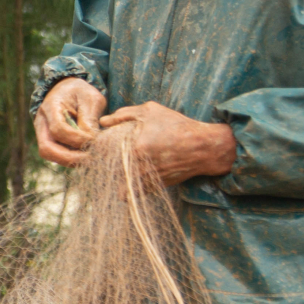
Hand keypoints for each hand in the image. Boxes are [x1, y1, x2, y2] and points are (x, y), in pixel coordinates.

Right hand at [33, 79, 107, 166]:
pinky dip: (71, 159)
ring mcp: (42, 133)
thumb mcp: (90, 98)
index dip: (77, 138)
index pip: (58, 129)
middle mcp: (42, 122)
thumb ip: (90, 118)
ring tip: (90, 158)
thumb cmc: (81, 93)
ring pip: (49, 155)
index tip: (94, 139)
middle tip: (90, 158)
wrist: (68, 89)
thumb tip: (90, 140)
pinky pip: (56, 155)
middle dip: (69, 158)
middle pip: (46, 148)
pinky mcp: (49, 141)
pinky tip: (86, 155)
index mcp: (50, 106)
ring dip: (70, 160)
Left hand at [96, 101, 236, 185]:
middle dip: (106, 163)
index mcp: (136, 145)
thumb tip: (103, 122)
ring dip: (116, 177)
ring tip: (115, 170)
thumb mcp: (150, 111)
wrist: (203, 148)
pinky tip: (126, 182)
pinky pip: (134, 192)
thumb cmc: (177, 125)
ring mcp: (147, 177)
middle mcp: (140, 164)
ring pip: (121, 183)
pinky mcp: (155, 186)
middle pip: (110, 167)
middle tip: (105, 158)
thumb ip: (124, 114)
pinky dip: (128, 189)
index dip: (100, 148)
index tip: (100, 146)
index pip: (105, 151)